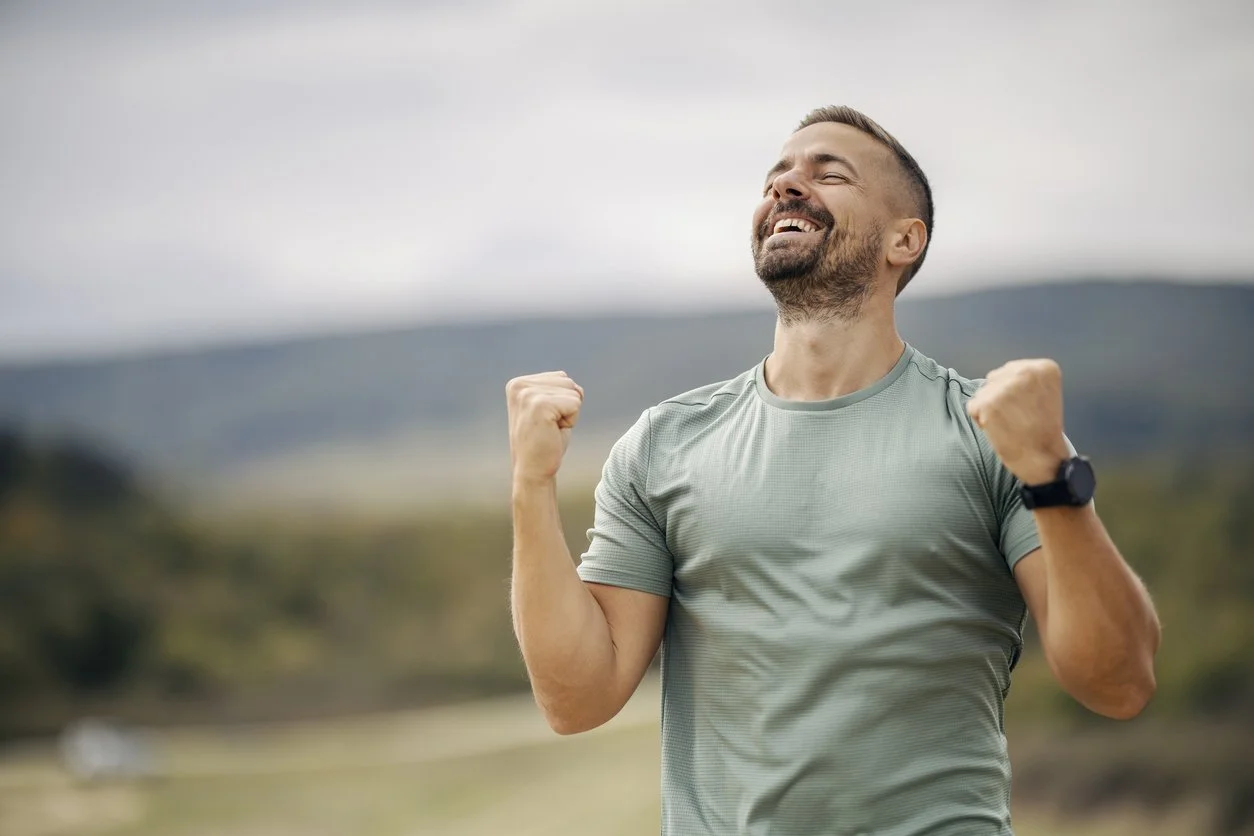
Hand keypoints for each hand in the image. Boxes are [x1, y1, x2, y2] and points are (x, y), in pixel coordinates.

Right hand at [506, 371, 584, 485]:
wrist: (532, 471)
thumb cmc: (544, 443)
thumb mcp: (547, 410)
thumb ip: (556, 391)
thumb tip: (578, 388)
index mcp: (518, 384)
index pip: (561, 378)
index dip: (562, 402)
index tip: (545, 420)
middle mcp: (519, 385)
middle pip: (568, 382)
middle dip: (567, 406)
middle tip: (549, 427)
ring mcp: (528, 394)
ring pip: (574, 392)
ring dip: (569, 414)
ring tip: (550, 429)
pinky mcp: (540, 404)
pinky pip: (575, 404)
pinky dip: (571, 421)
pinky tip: (553, 432)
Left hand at [966, 359, 1070, 484]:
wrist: (1042, 457)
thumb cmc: (1042, 429)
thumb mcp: (1043, 394)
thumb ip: (1024, 380)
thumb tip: (995, 377)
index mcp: (1044, 368)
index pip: (1010, 371)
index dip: (1013, 392)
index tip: (1028, 407)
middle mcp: (1025, 372)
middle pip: (994, 379)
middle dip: (999, 398)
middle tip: (1018, 417)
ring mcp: (1005, 387)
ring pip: (982, 392)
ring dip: (989, 409)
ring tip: (1010, 424)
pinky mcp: (988, 403)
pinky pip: (973, 407)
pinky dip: (981, 420)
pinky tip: (999, 429)